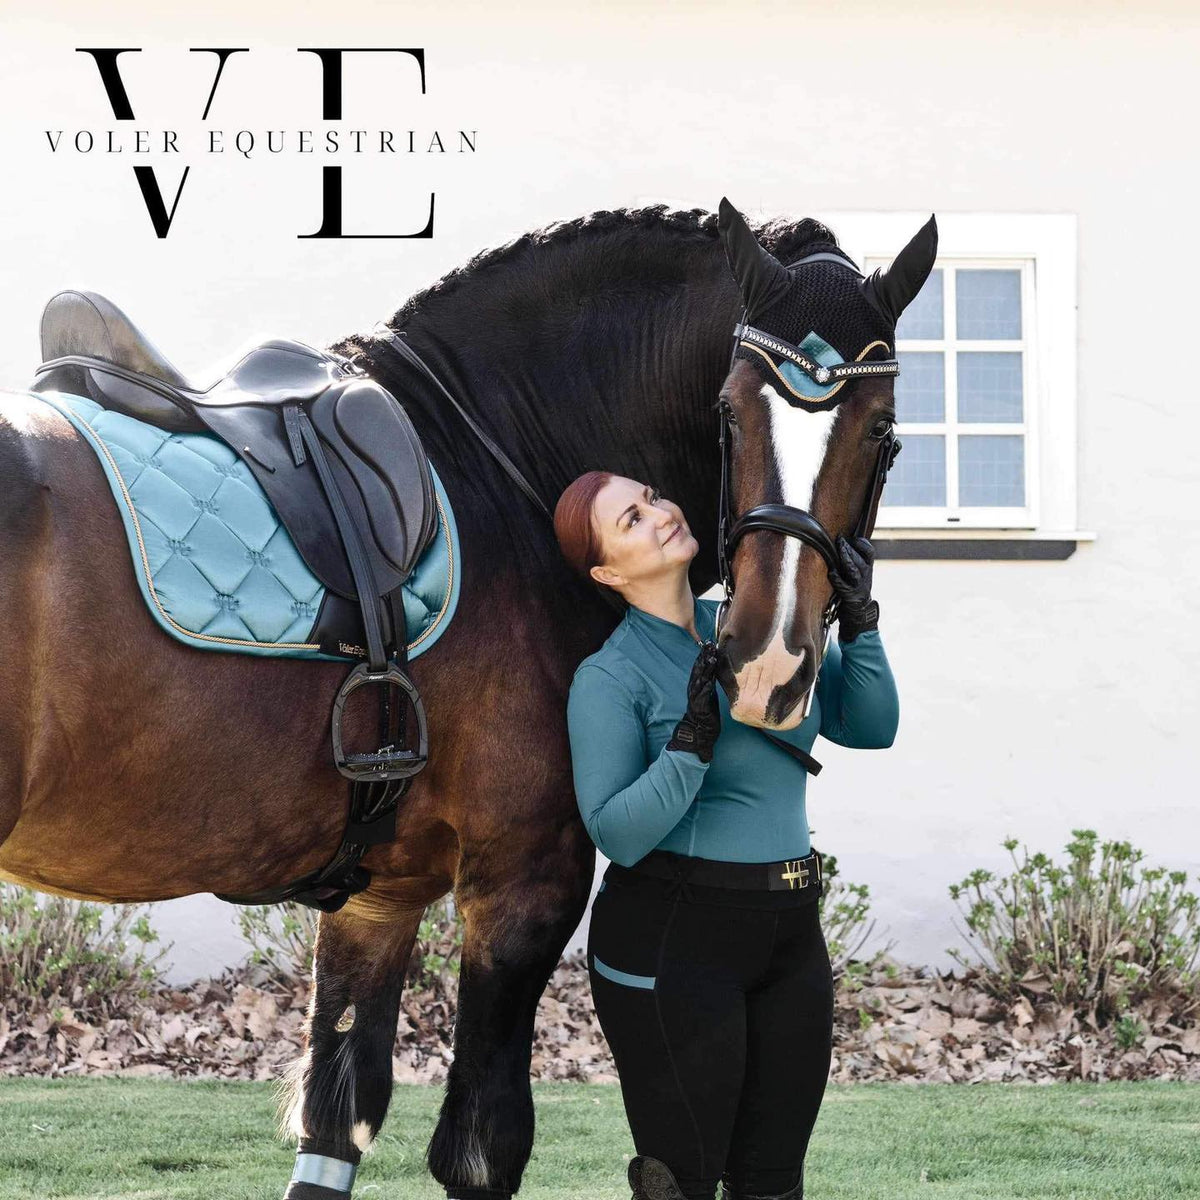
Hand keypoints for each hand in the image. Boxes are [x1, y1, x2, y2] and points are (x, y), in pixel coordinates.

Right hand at [666, 641, 721, 761]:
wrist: (699, 731)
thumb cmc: (705, 712)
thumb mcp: (709, 693)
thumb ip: (710, 681)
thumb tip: (715, 670)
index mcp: (697, 684)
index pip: (700, 666)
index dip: (703, 654)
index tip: (708, 643)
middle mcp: (694, 688)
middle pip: (698, 669)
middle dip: (703, 656)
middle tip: (708, 644)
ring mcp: (696, 697)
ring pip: (700, 679)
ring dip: (705, 668)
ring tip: (711, 658)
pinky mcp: (699, 706)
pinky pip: (702, 695)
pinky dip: (705, 687)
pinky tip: (709, 680)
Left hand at [829, 535, 878, 642]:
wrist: (859, 612)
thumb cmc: (855, 588)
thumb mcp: (859, 572)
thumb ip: (854, 559)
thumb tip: (842, 541)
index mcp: (868, 568)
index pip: (870, 552)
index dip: (862, 543)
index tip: (852, 538)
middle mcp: (865, 576)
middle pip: (861, 559)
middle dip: (850, 548)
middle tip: (840, 540)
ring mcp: (858, 586)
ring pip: (855, 570)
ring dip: (846, 559)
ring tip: (839, 550)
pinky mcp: (849, 596)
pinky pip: (843, 586)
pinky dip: (837, 579)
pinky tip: (831, 572)